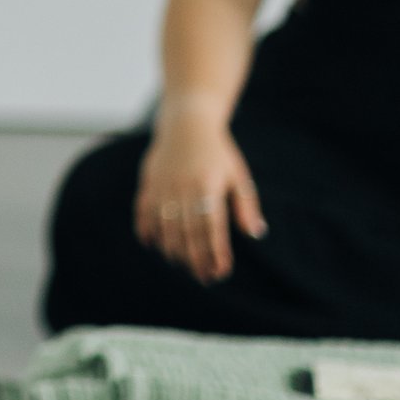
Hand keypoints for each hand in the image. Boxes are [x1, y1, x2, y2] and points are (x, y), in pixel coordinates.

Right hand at [134, 109, 266, 283]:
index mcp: (208, 186)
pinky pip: (144, 212)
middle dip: (196, 259)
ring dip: (173, 250)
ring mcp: (163, 185)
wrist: (187, 121)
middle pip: (187, 233)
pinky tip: (153, 245)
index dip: (215, 253)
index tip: (221, 272)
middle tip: (205, 278)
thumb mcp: (238, 175)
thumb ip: (246, 205)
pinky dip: (146, 230)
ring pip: (165, 227)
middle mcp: (183, 188)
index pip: (211, 228)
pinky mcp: (149, 182)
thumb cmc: (218, 151)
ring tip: (183, 266)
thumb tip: (255, 233)